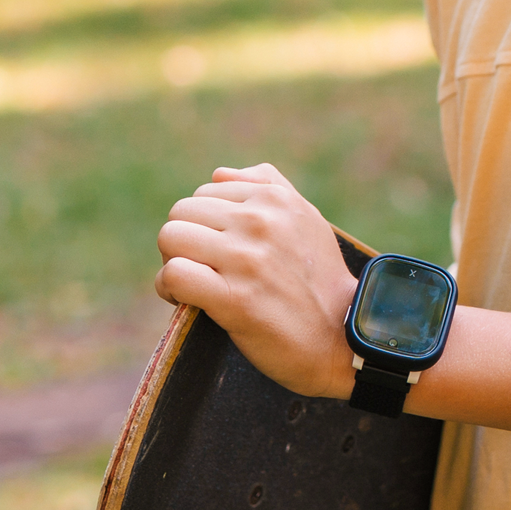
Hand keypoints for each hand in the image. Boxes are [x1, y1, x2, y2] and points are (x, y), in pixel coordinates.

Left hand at [155, 163, 358, 398]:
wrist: (341, 335)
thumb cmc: (320, 280)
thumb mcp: (307, 219)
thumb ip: (268, 186)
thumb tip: (219, 174)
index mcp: (274, 199)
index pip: (204, 192)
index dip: (203, 223)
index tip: (215, 250)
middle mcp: (260, 222)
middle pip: (181, 212)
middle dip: (185, 240)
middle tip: (203, 268)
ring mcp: (246, 259)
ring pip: (171, 237)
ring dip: (174, 262)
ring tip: (194, 283)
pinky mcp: (234, 299)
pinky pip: (174, 274)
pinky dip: (169, 289)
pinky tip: (185, 300)